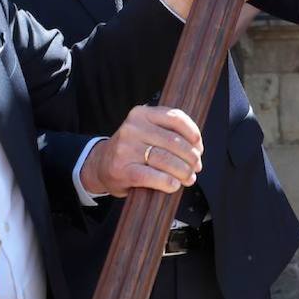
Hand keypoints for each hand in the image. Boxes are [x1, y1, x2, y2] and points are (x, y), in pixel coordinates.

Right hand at [80, 106, 202, 196]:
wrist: (100, 164)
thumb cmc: (130, 149)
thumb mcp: (144, 130)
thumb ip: (166, 131)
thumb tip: (196, 146)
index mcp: (141, 114)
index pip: (175, 118)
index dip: (193, 134)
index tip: (199, 147)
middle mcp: (132, 128)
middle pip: (174, 142)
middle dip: (191, 157)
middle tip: (196, 167)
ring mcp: (126, 149)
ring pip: (166, 159)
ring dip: (183, 171)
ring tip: (188, 178)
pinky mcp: (123, 170)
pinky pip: (152, 176)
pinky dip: (168, 182)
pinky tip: (173, 185)